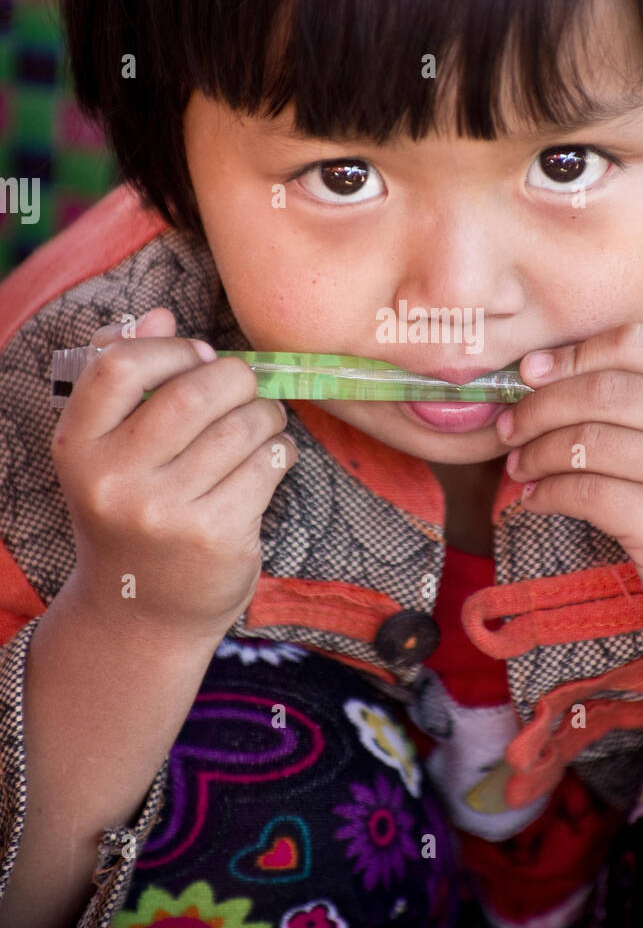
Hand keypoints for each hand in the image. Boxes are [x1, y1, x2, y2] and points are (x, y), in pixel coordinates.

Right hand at [51, 306, 298, 639]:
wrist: (141, 613)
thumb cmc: (133, 513)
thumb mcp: (109, 452)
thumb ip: (127, 379)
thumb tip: (160, 314)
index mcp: (78, 447)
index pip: (119, 365)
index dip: (172, 348)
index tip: (198, 359)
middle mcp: (114, 480)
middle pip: (195, 391)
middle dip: (236, 379)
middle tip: (245, 389)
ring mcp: (164, 512)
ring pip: (242, 426)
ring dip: (266, 416)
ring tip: (260, 426)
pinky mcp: (215, 536)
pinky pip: (268, 464)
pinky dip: (279, 453)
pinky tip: (266, 463)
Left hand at [498, 322, 642, 645]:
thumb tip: (543, 370)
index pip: (633, 343)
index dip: (572, 354)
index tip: (531, 372)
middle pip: (600, 390)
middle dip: (538, 407)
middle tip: (509, 428)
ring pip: (584, 441)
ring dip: (535, 454)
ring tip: (519, 466)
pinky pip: (582, 493)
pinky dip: (545, 494)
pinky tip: (534, 501)